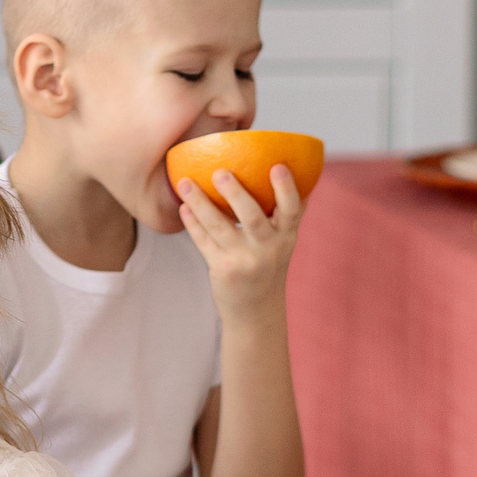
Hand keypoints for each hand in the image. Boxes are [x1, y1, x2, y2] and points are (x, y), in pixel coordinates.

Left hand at [174, 164, 300, 324]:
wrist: (256, 310)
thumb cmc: (268, 265)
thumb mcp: (283, 242)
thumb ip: (284, 214)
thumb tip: (293, 169)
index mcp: (286, 236)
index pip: (292, 210)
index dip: (287, 188)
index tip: (278, 165)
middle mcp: (268, 248)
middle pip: (253, 217)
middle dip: (236, 194)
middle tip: (220, 171)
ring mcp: (244, 260)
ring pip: (220, 227)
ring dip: (201, 203)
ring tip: (185, 183)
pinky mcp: (223, 269)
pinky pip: (204, 242)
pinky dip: (192, 224)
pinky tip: (183, 208)